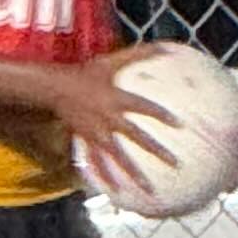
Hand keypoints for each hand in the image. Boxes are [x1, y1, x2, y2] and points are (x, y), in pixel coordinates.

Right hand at [53, 52, 177, 200]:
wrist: (57, 89)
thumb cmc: (88, 73)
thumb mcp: (113, 60)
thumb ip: (141, 54)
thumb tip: (167, 45)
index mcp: (118, 100)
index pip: (144, 108)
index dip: (161, 115)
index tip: (180, 125)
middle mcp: (110, 119)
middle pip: (137, 138)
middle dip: (156, 151)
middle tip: (176, 164)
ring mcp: (98, 134)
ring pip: (119, 158)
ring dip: (134, 174)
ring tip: (150, 189)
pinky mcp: (88, 141)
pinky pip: (98, 162)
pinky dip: (106, 177)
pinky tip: (116, 192)